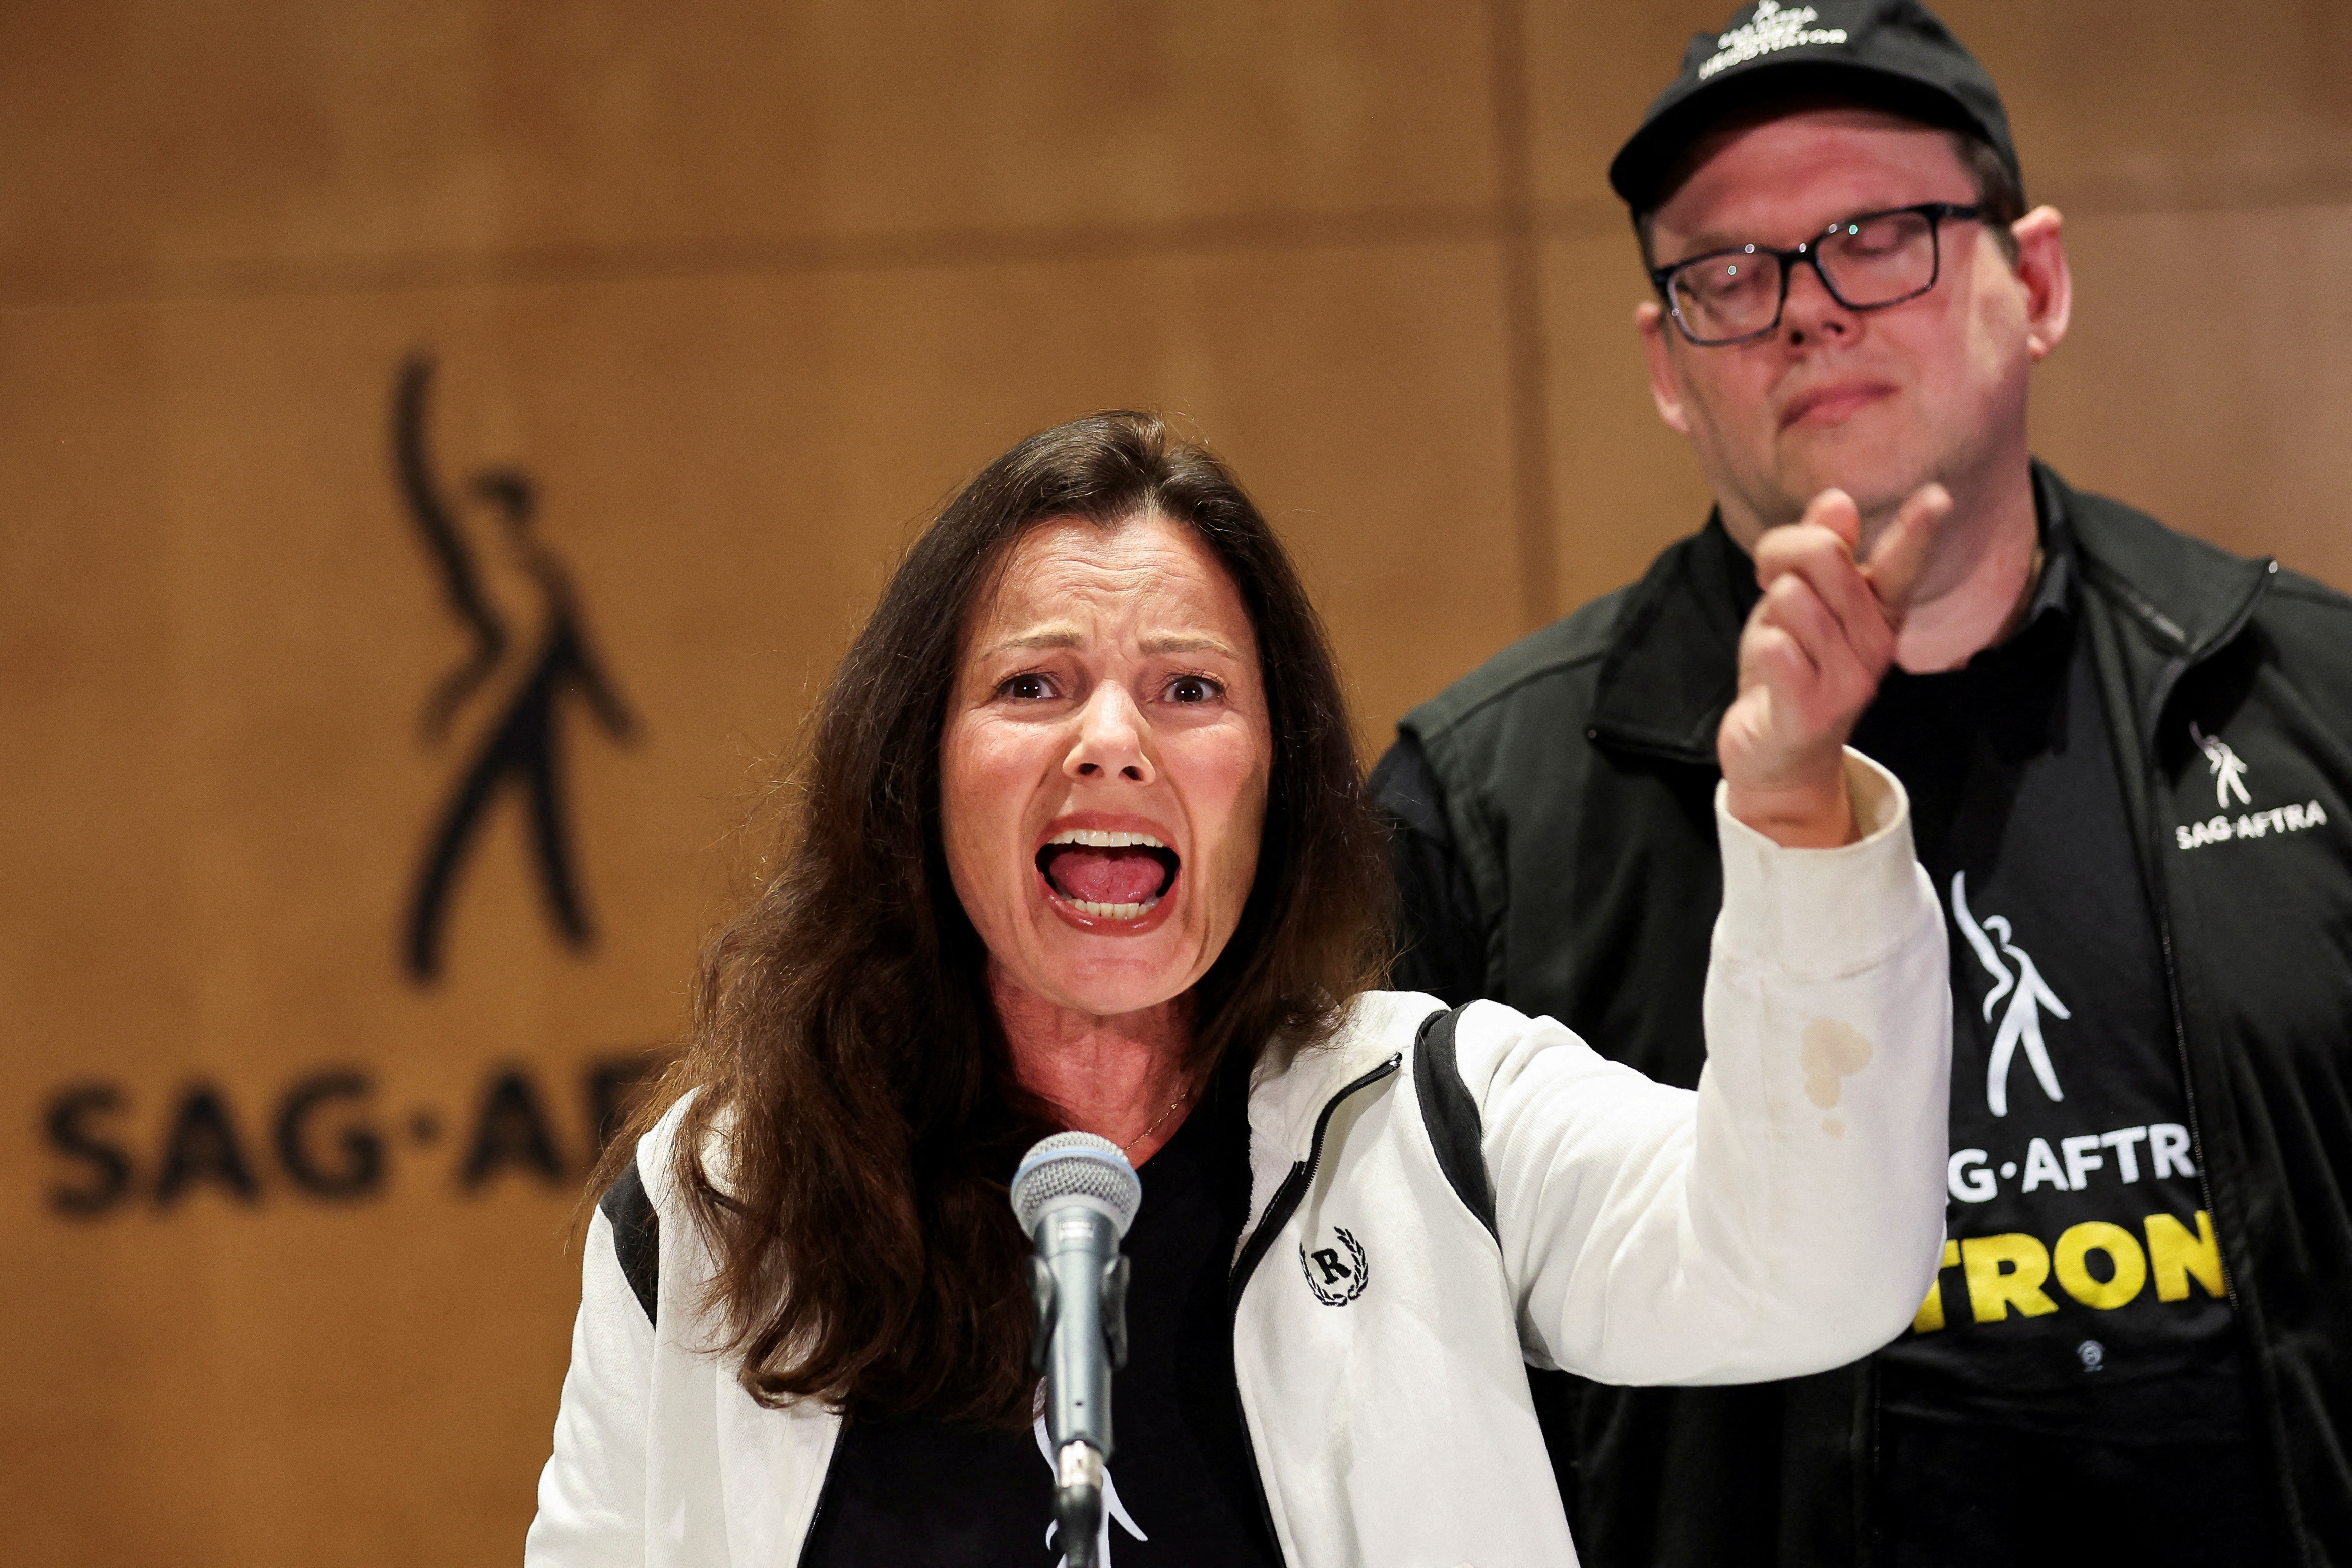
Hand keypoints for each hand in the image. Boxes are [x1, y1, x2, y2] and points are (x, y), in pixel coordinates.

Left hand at [1719, 484, 1947, 846]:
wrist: (1775, 753)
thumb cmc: (1789, 666)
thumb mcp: (1799, 599)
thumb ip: (1820, 549)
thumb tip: (1838, 500)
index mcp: (1880, 610)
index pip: (1903, 564)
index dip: (1917, 531)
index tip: (1938, 496)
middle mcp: (1876, 643)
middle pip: (1824, 557)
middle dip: (1780, 557)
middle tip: (1770, 584)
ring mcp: (1849, 680)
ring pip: (1792, 597)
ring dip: (1768, 615)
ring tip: (1778, 644)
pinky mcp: (1813, 710)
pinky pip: (1774, 646)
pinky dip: (1761, 648)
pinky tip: (1770, 671)